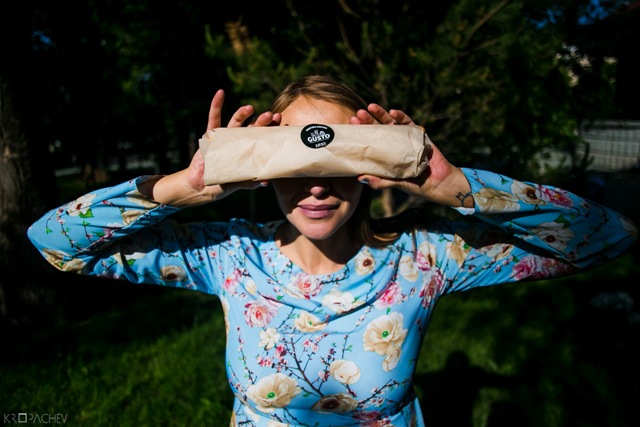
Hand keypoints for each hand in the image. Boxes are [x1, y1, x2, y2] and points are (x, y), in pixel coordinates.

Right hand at [142, 90, 277, 206]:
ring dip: (243, 113)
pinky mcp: (210, 136)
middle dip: (261, 121)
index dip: (270, 132)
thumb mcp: (237, 183)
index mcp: (247, 152)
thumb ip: (249, 181)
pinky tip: (221, 93)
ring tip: (250, 107)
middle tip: (271, 115)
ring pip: (236, 122)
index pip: (261, 140)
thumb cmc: (221, 184)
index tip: (280, 125)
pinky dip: (216, 105)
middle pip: (252, 128)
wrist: (200, 187)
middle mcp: (238, 142)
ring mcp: (224, 137)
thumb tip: (266, 182)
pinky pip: (213, 118)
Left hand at [352, 104, 472, 207]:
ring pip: (390, 123)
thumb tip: (361, 178)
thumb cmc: (414, 185)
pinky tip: (393, 112)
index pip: (370, 141)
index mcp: (384, 154)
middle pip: (378, 129)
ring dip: (381, 114)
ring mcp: (405, 138)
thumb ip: (380, 181)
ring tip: (371, 107)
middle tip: (357, 114)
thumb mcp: (394, 183)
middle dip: (367, 120)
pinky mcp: (418, 135)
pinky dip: (401, 116)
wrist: (438, 183)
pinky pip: (408, 123)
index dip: (360, 132)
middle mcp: (393, 144)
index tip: (350, 125)